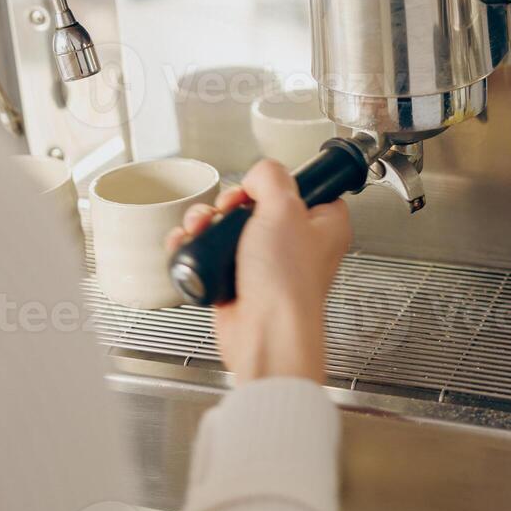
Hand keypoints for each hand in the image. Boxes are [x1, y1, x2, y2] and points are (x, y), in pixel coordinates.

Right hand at [165, 160, 349, 383]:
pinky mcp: (237, 282)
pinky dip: (194, 246)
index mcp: (323, 224)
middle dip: (228, 203)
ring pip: (227, 227)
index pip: (299, 187)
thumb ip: (271, 177)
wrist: (266, 333)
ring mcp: (265, 264)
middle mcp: (296, 244)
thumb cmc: (288, 283)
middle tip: (226, 211)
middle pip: (254, 204)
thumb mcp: (284, 208)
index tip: (258, 189)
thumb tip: (256, 177)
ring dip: (206, 222)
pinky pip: (210, 253)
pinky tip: (187, 243)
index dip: (272, 184)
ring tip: (201, 228)